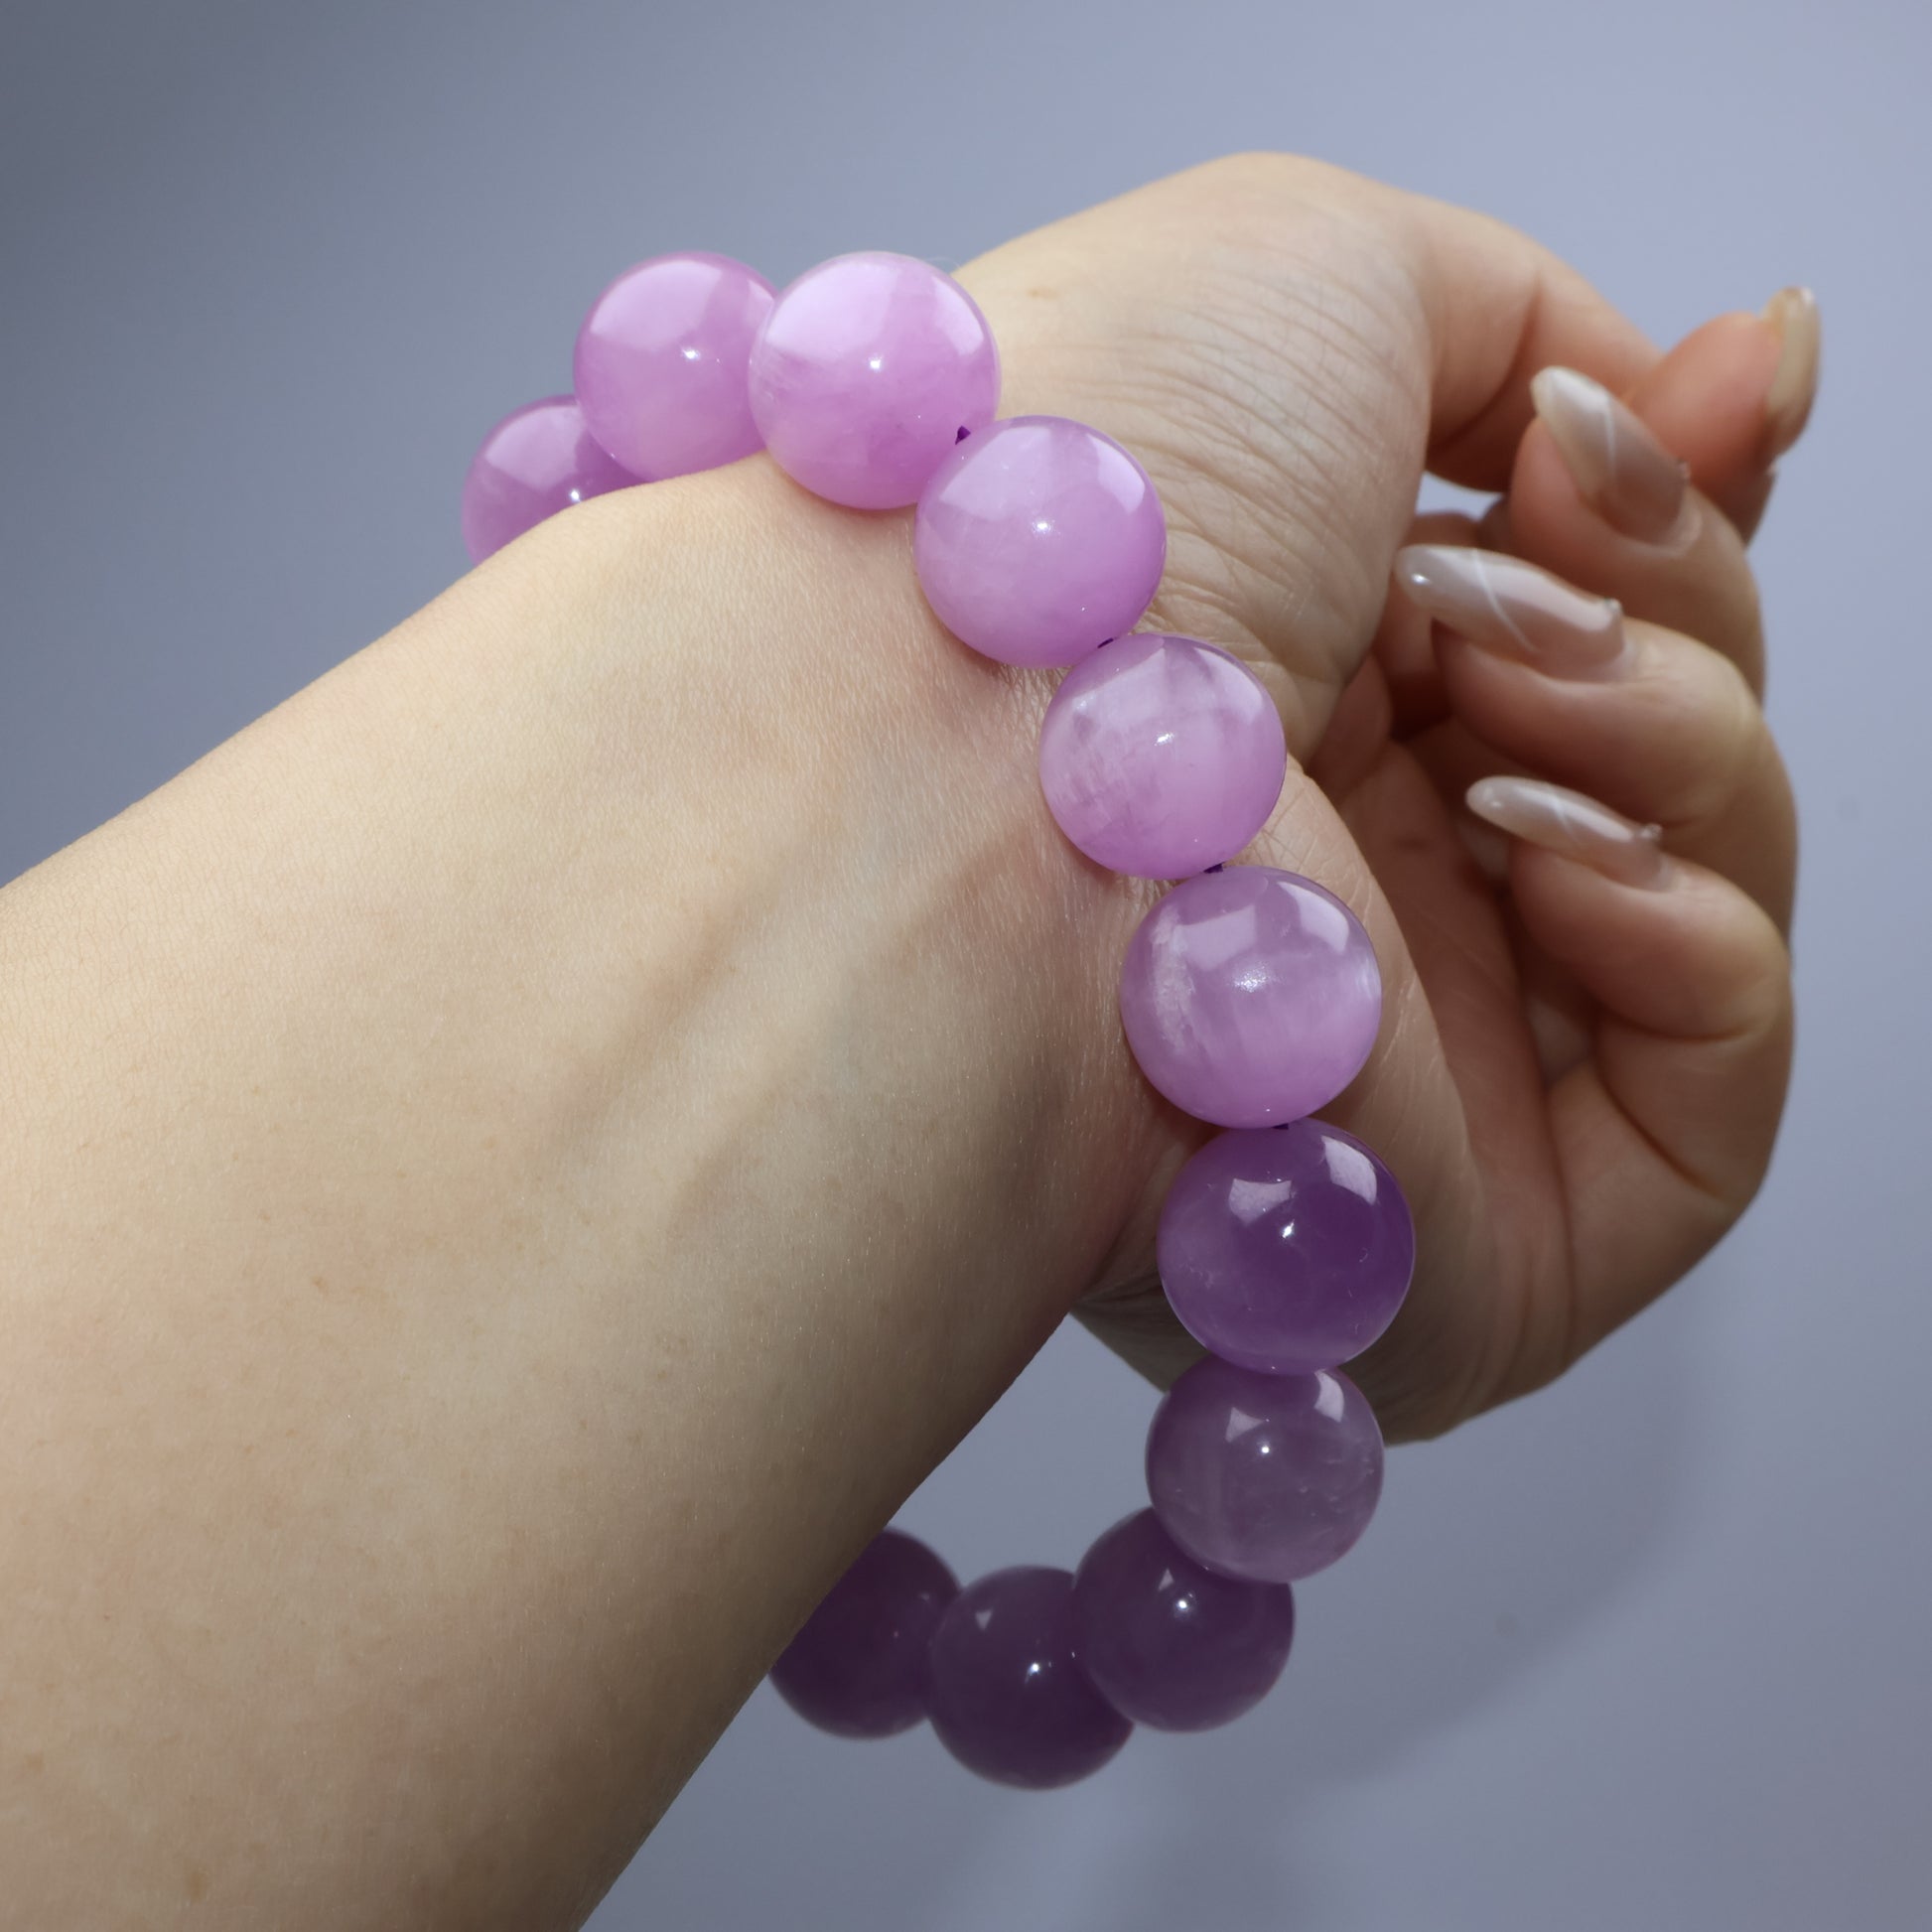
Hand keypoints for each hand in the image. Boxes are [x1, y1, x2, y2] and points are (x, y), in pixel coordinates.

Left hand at [956, 156, 1802, 1437]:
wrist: (965, 746)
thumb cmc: (1094, 505)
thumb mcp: (1316, 280)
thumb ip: (1537, 335)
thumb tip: (1706, 395)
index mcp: (1290, 695)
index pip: (1566, 631)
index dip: (1664, 528)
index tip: (1712, 413)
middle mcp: (1341, 874)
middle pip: (1651, 748)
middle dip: (1665, 608)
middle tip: (1549, 541)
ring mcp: (1410, 1055)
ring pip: (1704, 897)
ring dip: (1672, 739)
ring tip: (1497, 698)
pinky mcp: (1469, 1239)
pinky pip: (1707, 1115)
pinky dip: (1701, 943)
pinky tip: (1554, 865)